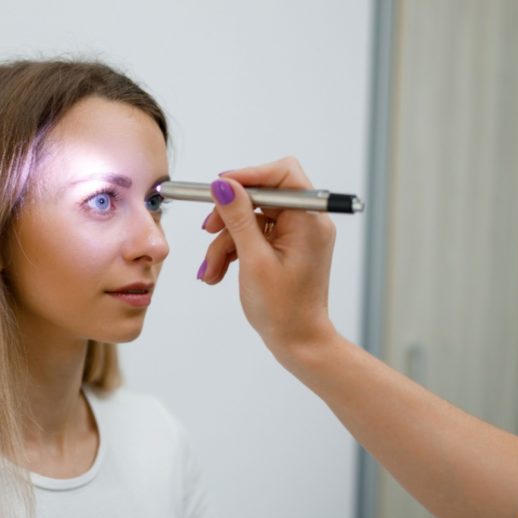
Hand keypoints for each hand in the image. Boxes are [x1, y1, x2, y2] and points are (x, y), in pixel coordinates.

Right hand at [198, 156, 338, 363]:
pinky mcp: (284, 247)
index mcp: (309, 220)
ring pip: (250, 219)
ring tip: (212, 271)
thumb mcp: (254, 260)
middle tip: (208, 230)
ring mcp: (295, 235)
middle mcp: (306, 222)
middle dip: (229, 216)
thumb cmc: (283, 309)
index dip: (249, 175)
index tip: (219, 187)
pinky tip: (218, 273)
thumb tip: (222, 185)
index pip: (283, 174)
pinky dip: (233, 251)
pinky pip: (253, 235)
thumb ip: (238, 218)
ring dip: (225, 242)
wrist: (297, 342)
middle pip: (260, 196)